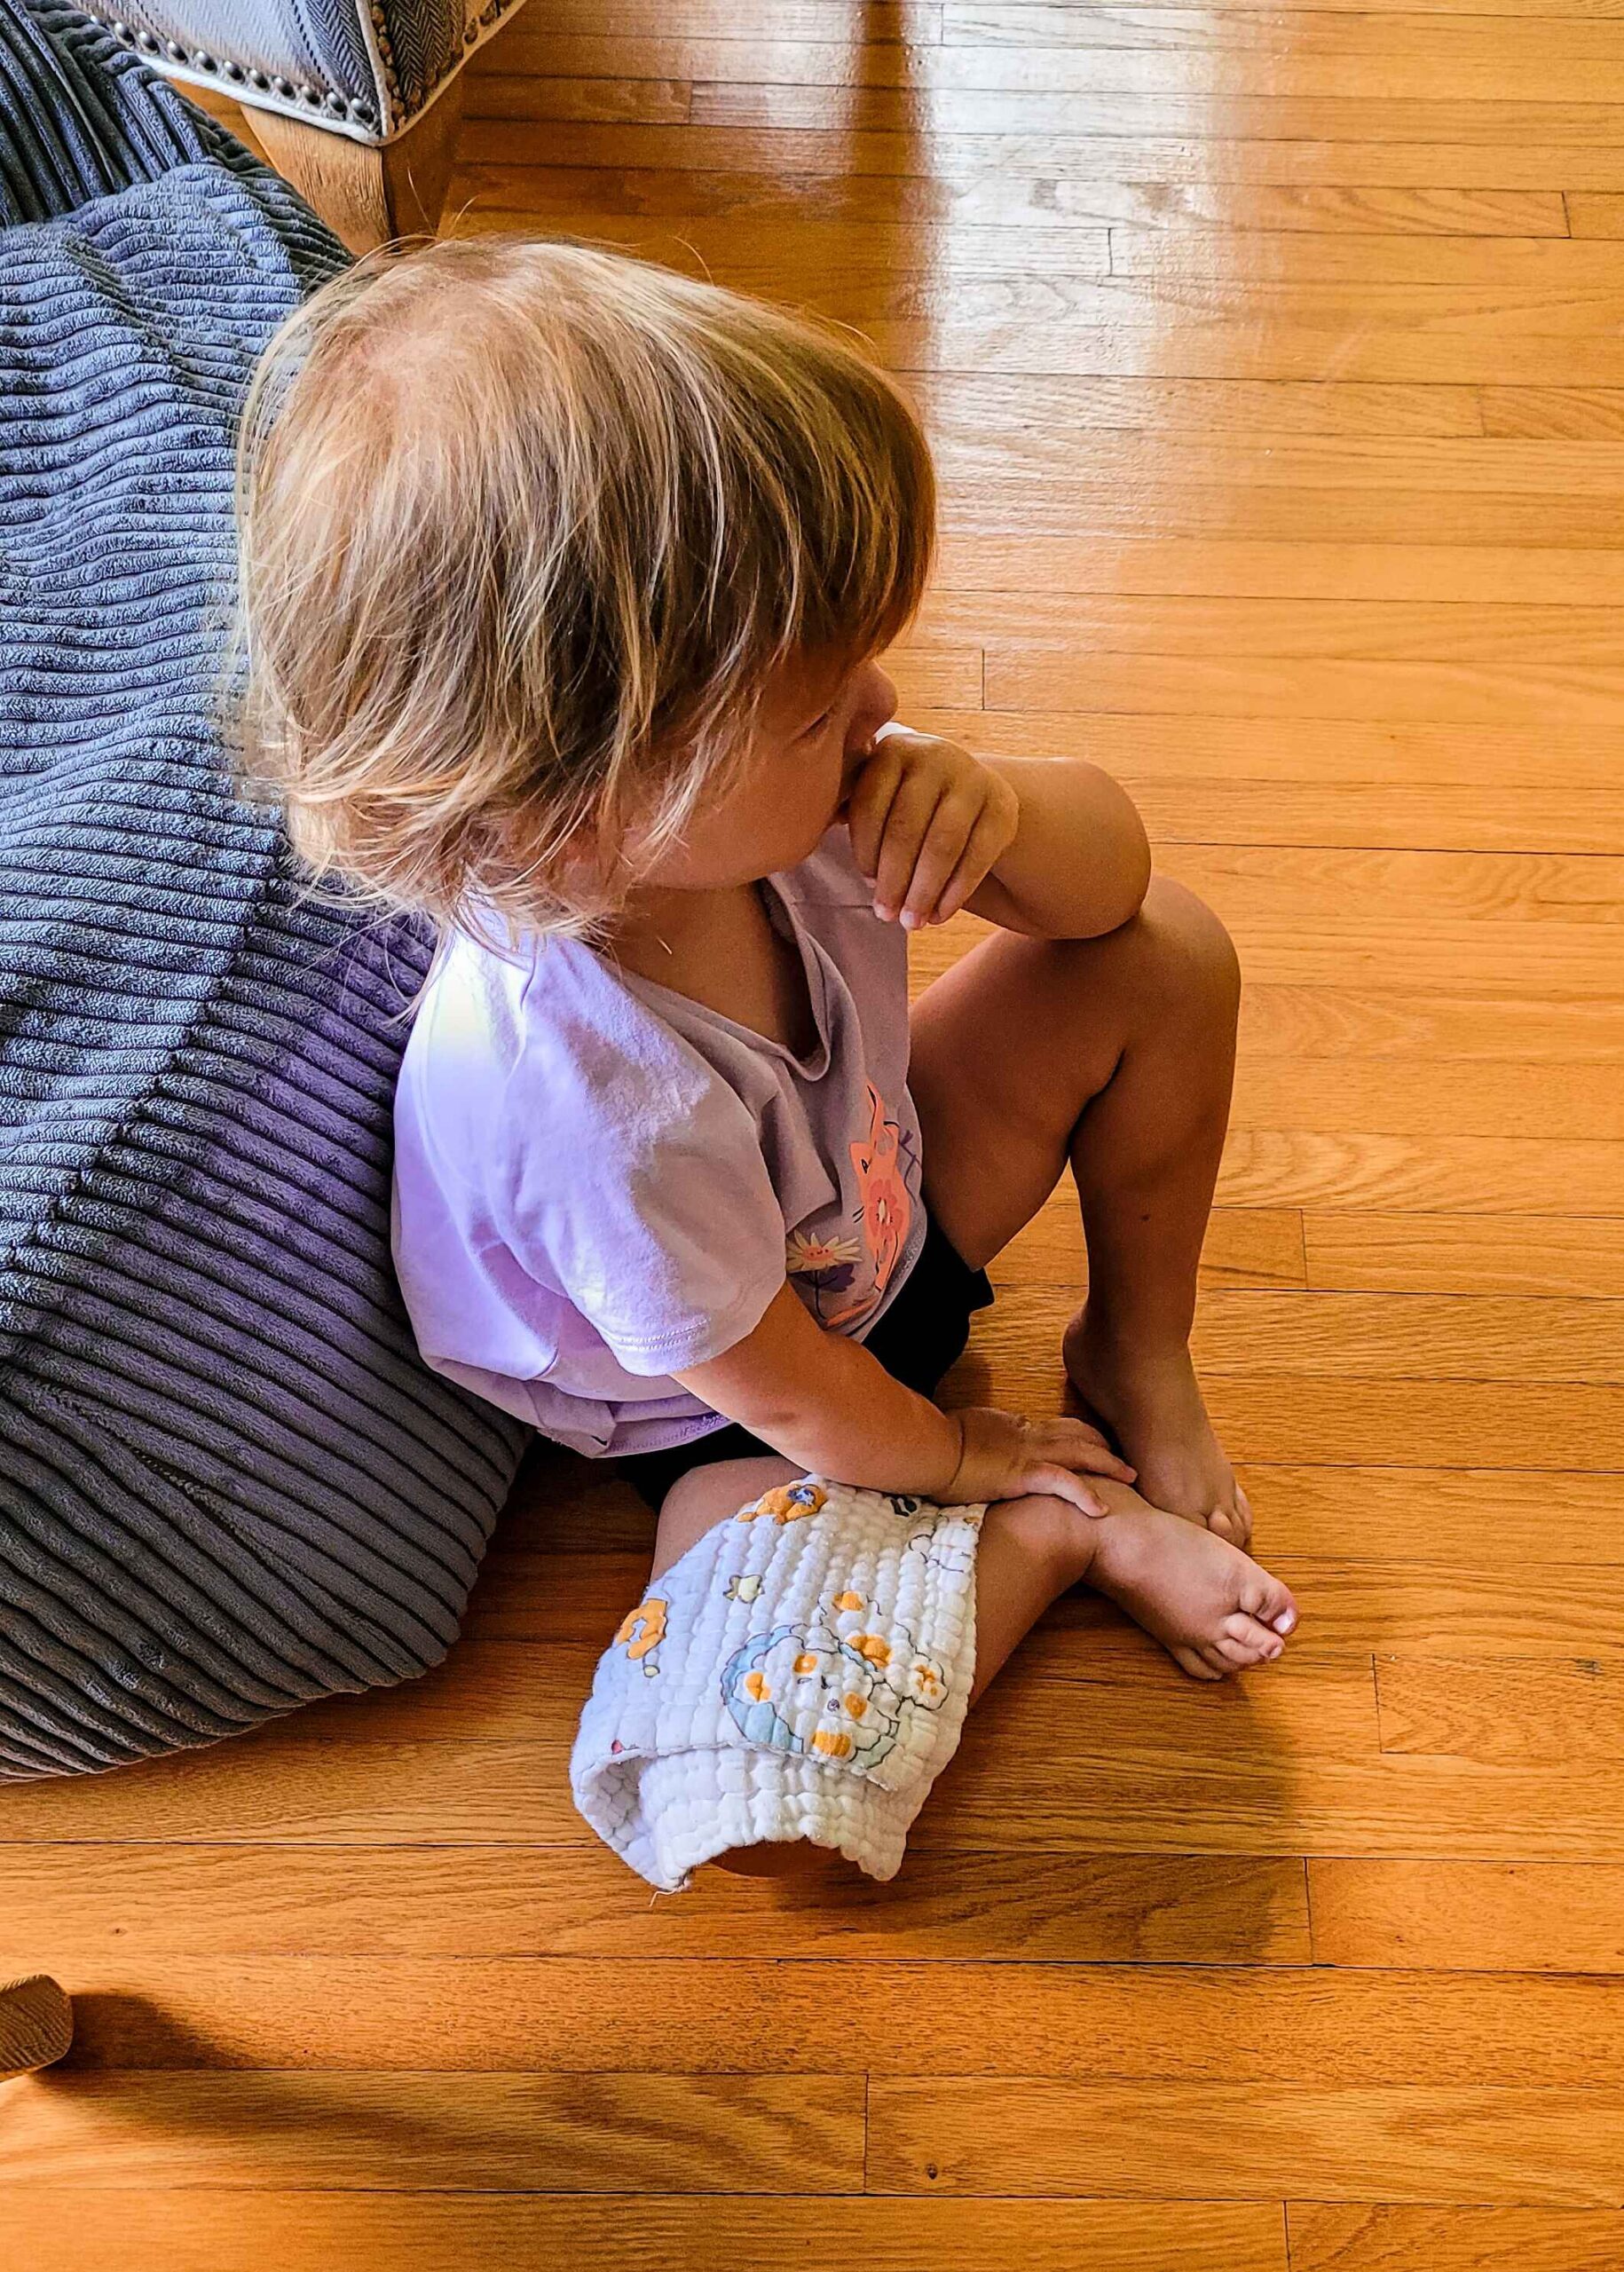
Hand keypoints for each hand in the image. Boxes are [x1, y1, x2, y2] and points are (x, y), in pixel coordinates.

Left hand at [845, 726, 1019, 930]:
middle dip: (893, 881)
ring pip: (943, 846)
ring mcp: (973, 778)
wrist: (969, 792)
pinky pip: (977, 856)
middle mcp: (935, 755)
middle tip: (885, 916)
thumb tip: (797, 833)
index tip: (866, 883)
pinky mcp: (1003, 806)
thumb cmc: (905, 802)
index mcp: (893, 751)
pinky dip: (956, 893)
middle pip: (906, 830)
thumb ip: (846, 807)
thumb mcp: (876, 795)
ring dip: (923, 892)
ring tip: (911, 922)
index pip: (870, 806)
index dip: (865, 852)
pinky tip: (939, 914)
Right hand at [944, 1405, 1136, 1516]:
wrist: (928, 1449)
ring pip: (1080, 1452)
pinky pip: (1063, 1483)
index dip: (1075, 1434)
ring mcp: (1027, 1453)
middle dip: (1102, 1445)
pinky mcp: (1023, 1474)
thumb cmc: (933, 1447)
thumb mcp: (958, 1438)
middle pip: (1075, 1434)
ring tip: (1130, 1477)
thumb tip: (969, 1449)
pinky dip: (1085, 1494)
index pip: (1052, 1427)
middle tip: (1122, 1458)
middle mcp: (1025, 1436)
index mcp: (1011, 1428)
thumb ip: (974, 1443)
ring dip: (1108, 1464)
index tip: (1090, 1442)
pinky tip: (1102, 1510)